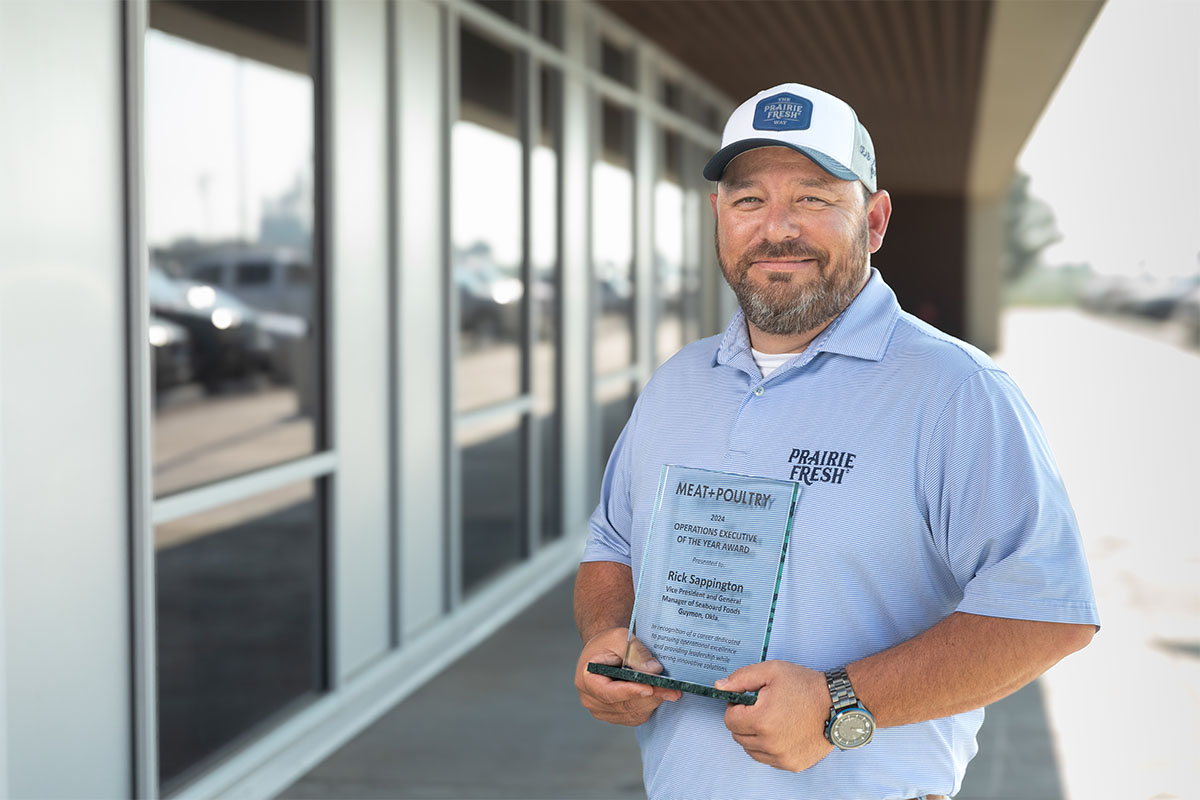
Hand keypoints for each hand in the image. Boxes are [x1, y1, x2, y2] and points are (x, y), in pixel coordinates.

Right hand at [574, 628, 681, 725]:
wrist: (605, 650)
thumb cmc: (608, 642)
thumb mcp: (619, 638)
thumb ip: (635, 652)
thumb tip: (654, 670)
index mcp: (586, 680)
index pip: (608, 692)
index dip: (630, 692)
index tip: (649, 688)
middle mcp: (591, 700)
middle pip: (625, 705)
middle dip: (651, 696)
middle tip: (673, 690)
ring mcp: (603, 711)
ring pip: (633, 713)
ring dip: (653, 702)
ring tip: (670, 690)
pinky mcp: (616, 716)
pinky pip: (636, 717)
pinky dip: (650, 706)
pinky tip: (659, 694)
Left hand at [717, 661, 833, 771]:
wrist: (837, 704)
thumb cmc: (806, 686)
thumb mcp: (771, 671)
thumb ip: (741, 678)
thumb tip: (720, 687)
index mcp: (761, 720)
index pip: (729, 721)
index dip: (735, 708)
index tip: (748, 701)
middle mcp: (770, 743)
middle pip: (738, 737)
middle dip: (744, 722)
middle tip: (760, 709)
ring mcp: (782, 757)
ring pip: (751, 750)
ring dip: (754, 736)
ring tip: (772, 720)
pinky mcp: (793, 764)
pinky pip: (768, 759)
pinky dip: (769, 748)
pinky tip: (781, 732)